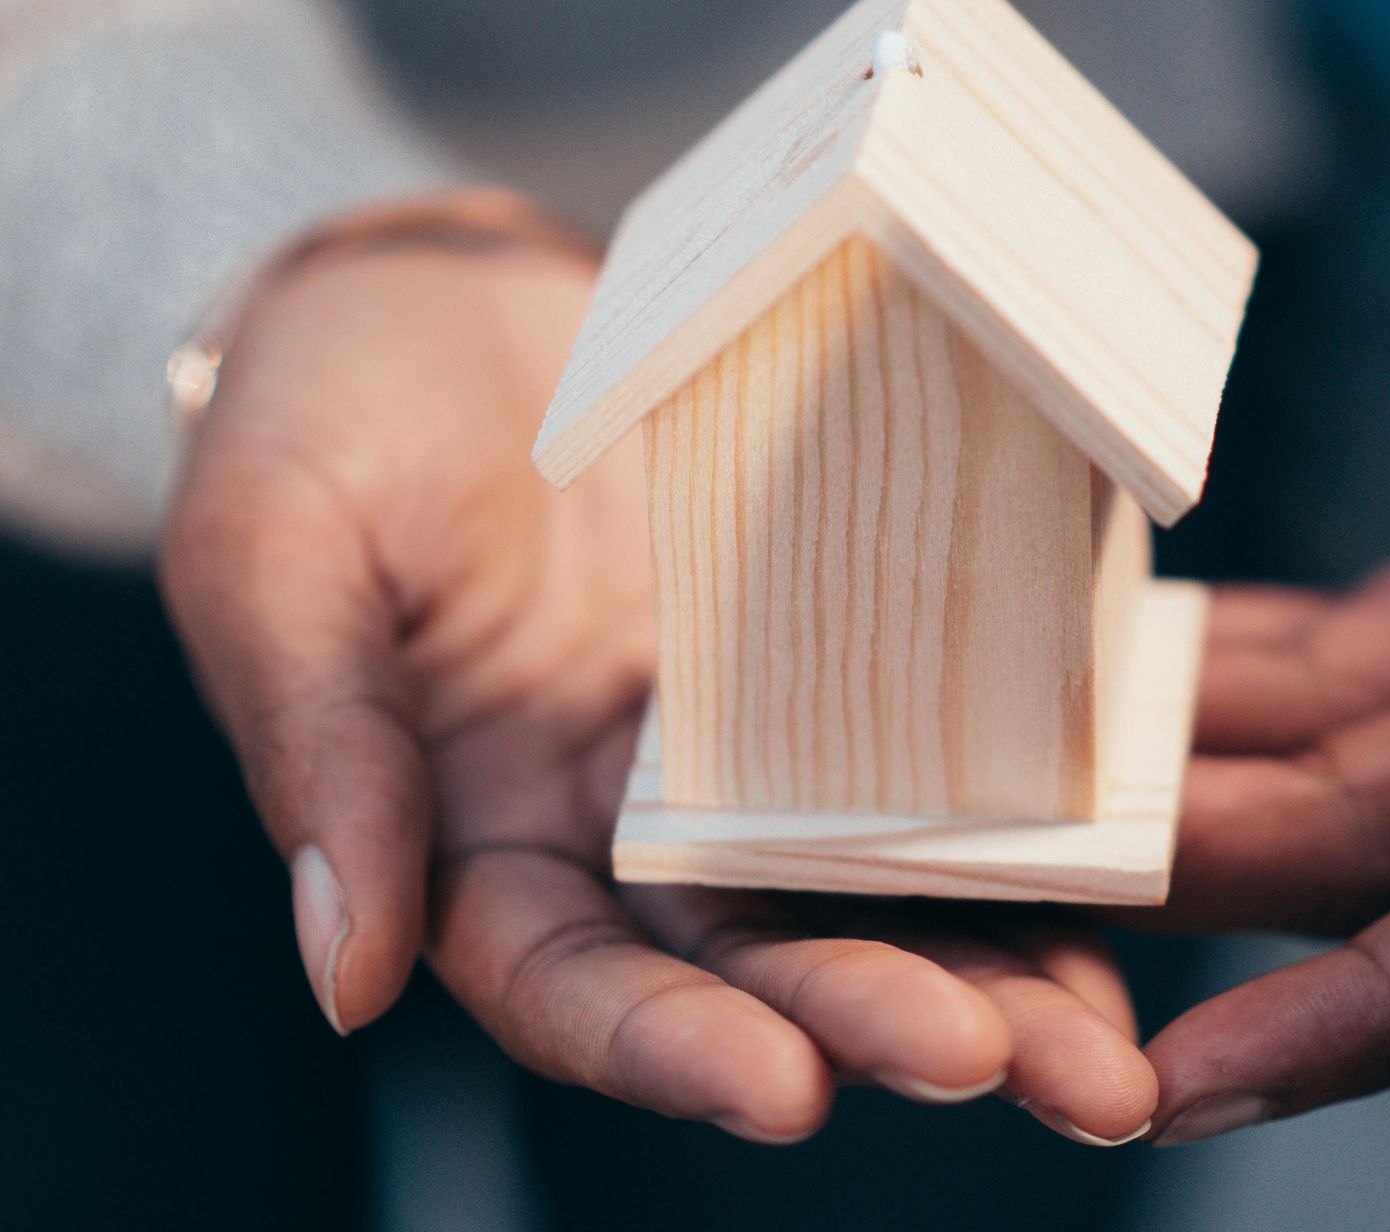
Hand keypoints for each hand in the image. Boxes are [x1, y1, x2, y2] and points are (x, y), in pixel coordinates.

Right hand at [161, 234, 1156, 1144]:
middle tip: (1008, 1069)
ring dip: (983, 972)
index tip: (786, 1092)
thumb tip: (346, 977)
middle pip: (754, 965)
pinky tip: (1109, 875)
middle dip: (875, 1022)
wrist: (438, 305)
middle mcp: (622, 831)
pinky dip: (1012, 829)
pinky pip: (924, 757)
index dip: (673, 1048)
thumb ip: (314, 754)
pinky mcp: (825, 663)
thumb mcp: (272, 561)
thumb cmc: (320, 419)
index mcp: (478, 842)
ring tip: (1099, 1050)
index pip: (575, 987)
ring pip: (862, 889)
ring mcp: (735, 751)